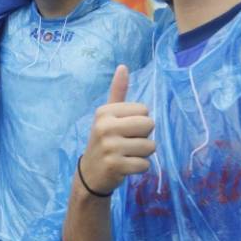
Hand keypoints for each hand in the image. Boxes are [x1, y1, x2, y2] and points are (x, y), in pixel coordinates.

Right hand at [78, 65, 154, 194]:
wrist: (90, 173)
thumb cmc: (104, 140)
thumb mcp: (107, 116)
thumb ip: (117, 92)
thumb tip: (123, 66)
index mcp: (104, 111)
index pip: (144, 110)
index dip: (139, 122)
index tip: (124, 130)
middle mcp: (105, 127)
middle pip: (149, 125)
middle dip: (144, 137)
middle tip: (127, 143)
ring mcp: (109, 147)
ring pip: (150, 146)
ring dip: (143, 154)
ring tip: (126, 155)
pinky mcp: (115, 166)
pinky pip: (145, 164)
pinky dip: (140, 168)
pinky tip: (126, 167)